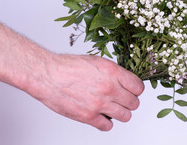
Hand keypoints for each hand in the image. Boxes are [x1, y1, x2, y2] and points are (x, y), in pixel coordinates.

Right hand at [28, 54, 143, 130]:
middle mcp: (109, 88)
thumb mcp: (97, 61)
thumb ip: (113, 72)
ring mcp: (99, 104)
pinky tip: (101, 115)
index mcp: (112, 72)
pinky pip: (108, 126)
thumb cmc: (68, 66)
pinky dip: (106, 122)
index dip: (136, 89)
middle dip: (130, 101)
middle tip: (122, 99)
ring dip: (121, 112)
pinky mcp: (88, 117)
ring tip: (113, 108)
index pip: (138, 87)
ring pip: (125, 116)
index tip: (133, 90)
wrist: (48, 75)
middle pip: (134, 103)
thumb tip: (125, 81)